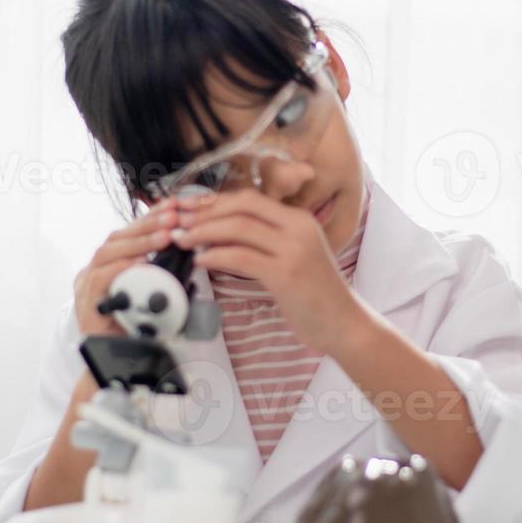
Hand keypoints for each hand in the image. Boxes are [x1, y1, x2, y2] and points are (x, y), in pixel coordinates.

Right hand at [72, 198, 178, 336]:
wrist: (122, 365)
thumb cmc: (140, 329)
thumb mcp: (157, 294)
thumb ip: (165, 273)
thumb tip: (189, 250)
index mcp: (111, 265)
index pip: (130, 232)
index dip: (151, 216)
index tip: (174, 205)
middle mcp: (95, 270)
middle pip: (118, 237)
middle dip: (148, 224)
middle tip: (173, 216)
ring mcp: (87, 285)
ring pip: (108, 252)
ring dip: (139, 241)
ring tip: (165, 234)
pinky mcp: (86, 303)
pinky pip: (101, 278)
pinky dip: (121, 267)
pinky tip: (140, 261)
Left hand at [174, 188, 367, 352]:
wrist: (343, 323)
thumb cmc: (314, 295)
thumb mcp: (293, 257)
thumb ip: (264, 242)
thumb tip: (219, 234)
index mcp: (299, 219)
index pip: (250, 198)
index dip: (215, 200)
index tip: (189, 208)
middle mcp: (298, 227)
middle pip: (242, 206)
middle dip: (204, 211)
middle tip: (177, 221)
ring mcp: (293, 249)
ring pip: (238, 227)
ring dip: (203, 232)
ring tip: (181, 240)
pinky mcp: (286, 274)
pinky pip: (241, 256)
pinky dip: (215, 255)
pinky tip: (200, 261)